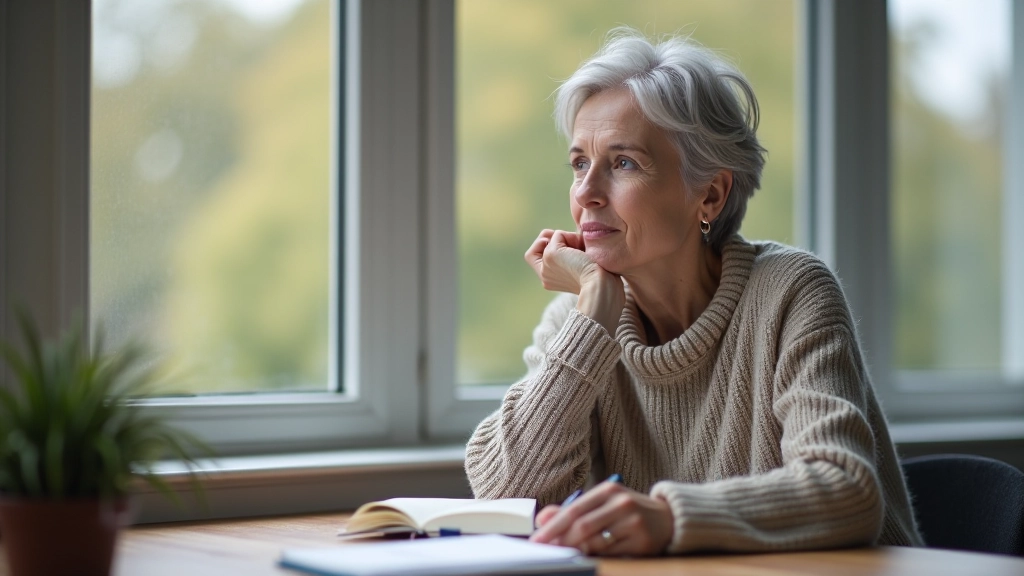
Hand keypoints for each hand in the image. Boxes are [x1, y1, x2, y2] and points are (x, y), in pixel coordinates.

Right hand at [525, 229, 624, 334]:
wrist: (601, 284)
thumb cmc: (599, 276)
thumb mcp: (580, 265)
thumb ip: (569, 253)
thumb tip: (563, 235)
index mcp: (551, 282)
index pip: (536, 259)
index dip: (545, 247)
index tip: (565, 246)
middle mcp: (544, 276)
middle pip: (535, 249)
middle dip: (548, 237)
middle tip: (568, 239)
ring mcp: (545, 267)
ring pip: (546, 239)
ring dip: (565, 237)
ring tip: (580, 247)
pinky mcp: (550, 256)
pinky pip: (557, 234)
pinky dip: (570, 236)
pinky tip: (582, 248)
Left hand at [529, 482, 673, 556]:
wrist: (668, 518)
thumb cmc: (628, 511)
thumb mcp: (603, 503)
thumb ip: (573, 510)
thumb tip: (542, 518)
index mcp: (608, 490)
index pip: (574, 509)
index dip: (552, 526)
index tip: (536, 538)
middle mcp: (621, 503)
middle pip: (582, 525)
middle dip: (560, 540)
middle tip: (545, 550)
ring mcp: (632, 522)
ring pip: (595, 541)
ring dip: (574, 550)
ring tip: (561, 554)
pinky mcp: (641, 541)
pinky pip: (610, 553)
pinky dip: (594, 556)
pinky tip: (584, 556)